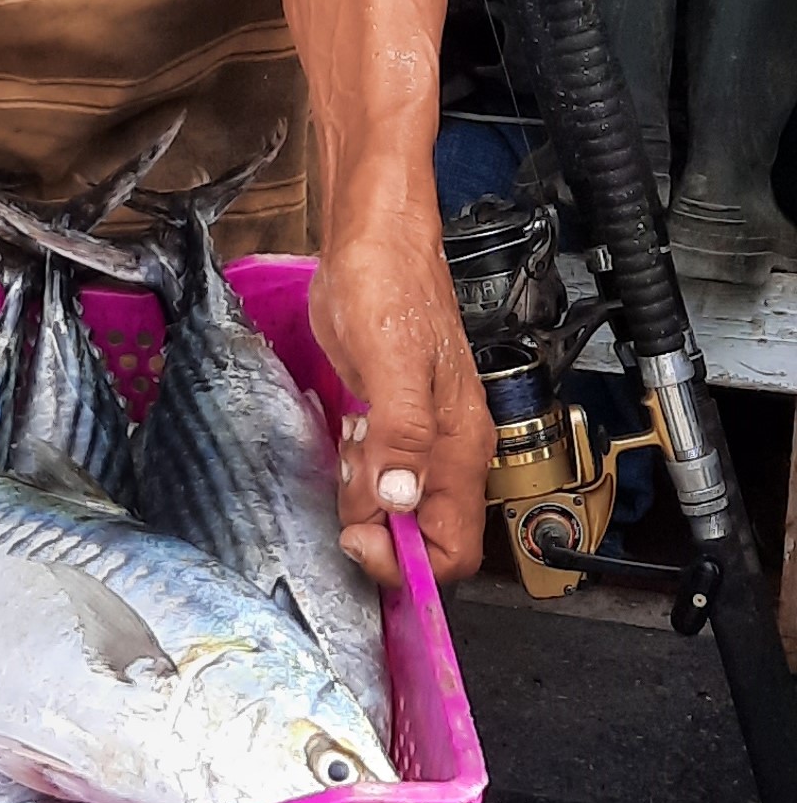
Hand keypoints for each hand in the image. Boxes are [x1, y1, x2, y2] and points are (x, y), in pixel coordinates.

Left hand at [310, 226, 492, 587]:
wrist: (373, 238)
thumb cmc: (387, 286)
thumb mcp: (391, 359)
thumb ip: (401, 432)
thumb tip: (398, 499)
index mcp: (459, 446)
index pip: (454, 549)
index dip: (409, 564)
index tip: (361, 540)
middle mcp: (446, 450)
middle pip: (423, 536)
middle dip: (380, 532)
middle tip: (344, 491)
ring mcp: (418, 434)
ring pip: (396, 507)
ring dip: (364, 501)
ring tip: (347, 454)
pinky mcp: (390, 416)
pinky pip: (378, 471)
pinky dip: (357, 472)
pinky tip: (345, 440)